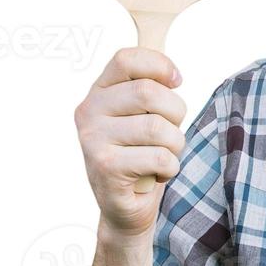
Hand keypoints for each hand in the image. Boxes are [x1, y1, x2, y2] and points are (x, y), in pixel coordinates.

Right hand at [74, 47, 187, 238]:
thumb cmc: (142, 153)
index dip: (160, 65)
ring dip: (175, 144)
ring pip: (158, 128)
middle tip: (170, 131)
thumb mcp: (144, 114)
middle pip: (148, 92)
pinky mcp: (105, 168)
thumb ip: (152, 88)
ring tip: (164, 154)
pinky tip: (157, 173)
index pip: (126, 59)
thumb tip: (173, 75)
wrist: (126, 206)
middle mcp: (89, 111)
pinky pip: (159, 158)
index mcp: (99, 91)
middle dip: (175, 113)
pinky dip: (170, 168)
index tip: (176, 82)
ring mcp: (93, 140)